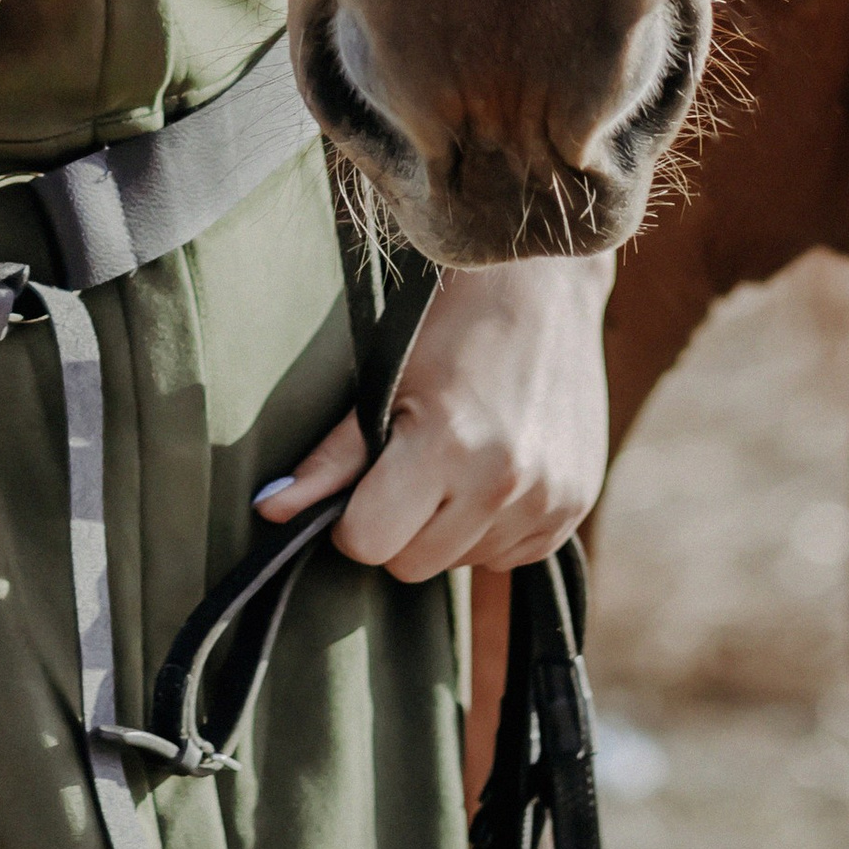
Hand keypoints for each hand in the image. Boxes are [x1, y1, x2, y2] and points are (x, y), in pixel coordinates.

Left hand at [253, 255, 614, 579]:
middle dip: (399, 526)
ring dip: (448, 528)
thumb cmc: (451, 322)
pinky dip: (491, 527)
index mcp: (447, 445)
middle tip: (410, 463)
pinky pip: (509, 557)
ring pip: (460, 565)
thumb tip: (271, 510)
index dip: (353, 520)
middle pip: (412, 565)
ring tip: (458, 457)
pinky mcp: (576, 505)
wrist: (543, 283)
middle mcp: (504, 482)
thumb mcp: (385, 381)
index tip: (363, 483)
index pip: (370, 544)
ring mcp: (548, 499)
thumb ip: (332, 459)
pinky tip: (492, 471)